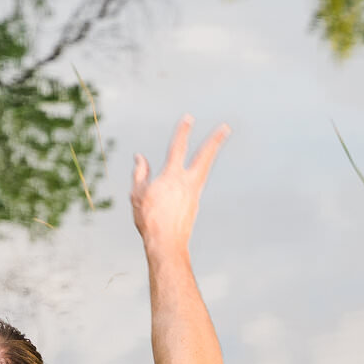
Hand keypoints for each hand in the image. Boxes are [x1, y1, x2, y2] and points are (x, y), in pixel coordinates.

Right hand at [130, 115, 228, 259]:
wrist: (166, 244)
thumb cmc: (149, 220)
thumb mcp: (138, 194)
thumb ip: (140, 173)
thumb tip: (140, 157)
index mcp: (172, 177)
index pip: (178, 148)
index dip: (183, 131)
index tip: (189, 118)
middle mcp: (188, 183)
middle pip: (205, 156)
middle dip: (215, 141)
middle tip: (226, 128)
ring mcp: (194, 194)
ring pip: (204, 169)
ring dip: (209, 155)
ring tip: (215, 144)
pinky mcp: (194, 204)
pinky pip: (195, 184)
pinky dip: (194, 175)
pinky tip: (186, 180)